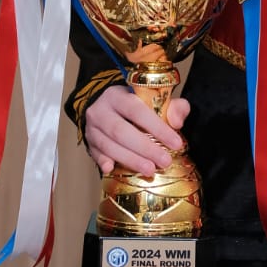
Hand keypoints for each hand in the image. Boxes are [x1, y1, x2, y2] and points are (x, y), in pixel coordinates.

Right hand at [83, 52, 190, 177]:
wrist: (105, 106)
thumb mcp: (152, 98)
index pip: (137, 111)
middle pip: (121, 131)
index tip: (176, 143)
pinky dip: (103, 161)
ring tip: (150, 170)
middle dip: (145, 148)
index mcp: (118, 95)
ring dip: (130, 159)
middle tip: (164, 161)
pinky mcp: (89, 142)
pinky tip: (112, 169)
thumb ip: (171, 106)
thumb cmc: (134, 105)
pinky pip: (95, 154)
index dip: (157, 127)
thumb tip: (177, 122)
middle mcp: (101, 110)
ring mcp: (92, 128)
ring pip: (109, 145)